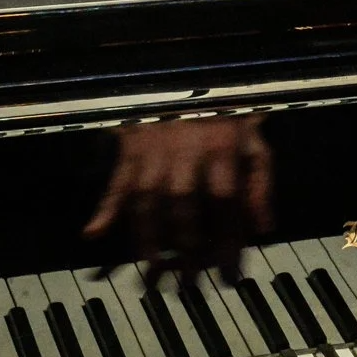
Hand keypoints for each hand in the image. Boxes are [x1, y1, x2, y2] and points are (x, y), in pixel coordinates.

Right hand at [84, 116, 272, 281]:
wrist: (188, 79)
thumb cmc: (226, 119)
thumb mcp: (254, 144)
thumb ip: (261, 185)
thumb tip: (263, 228)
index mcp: (221, 148)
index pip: (224, 199)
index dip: (226, 235)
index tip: (228, 270)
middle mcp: (185, 151)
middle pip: (181, 201)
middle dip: (183, 241)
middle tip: (186, 276)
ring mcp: (153, 151)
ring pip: (145, 196)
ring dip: (145, 234)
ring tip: (150, 266)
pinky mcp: (130, 149)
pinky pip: (114, 181)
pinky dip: (104, 208)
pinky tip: (93, 233)